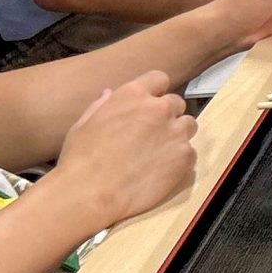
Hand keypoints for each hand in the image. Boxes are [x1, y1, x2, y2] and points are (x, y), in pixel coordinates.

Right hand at [44, 74, 197, 230]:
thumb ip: (102, 106)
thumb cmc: (81, 159)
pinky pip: (190, 152)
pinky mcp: (185, 156)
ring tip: (157, 153)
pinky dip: (179, 159)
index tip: (150, 105)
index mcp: (134, 94)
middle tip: (151, 135)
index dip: (155, 91)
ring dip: (176, 135)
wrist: (91, 194)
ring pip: (188, 126)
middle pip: (176, 103)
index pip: (159, 78)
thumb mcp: (83, 125)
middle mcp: (159, 108)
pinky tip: (160, 170)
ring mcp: (175, 132)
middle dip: (166, 115)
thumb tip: (110, 94)